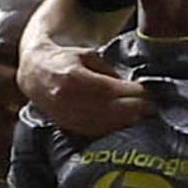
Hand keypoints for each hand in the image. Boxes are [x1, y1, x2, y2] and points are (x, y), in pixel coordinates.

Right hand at [22, 44, 154, 136]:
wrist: (36, 74)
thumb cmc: (66, 61)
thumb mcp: (87, 56)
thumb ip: (107, 71)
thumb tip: (130, 87)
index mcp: (74, 77)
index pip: (110, 89)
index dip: (132, 94)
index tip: (149, 95)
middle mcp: (68, 99)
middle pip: (109, 109)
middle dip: (134, 109)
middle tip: (152, 109)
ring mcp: (66, 115)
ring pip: (102, 123)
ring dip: (125, 122)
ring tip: (142, 118)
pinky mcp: (67, 126)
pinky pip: (93, 131)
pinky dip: (111, 130)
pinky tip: (124, 126)